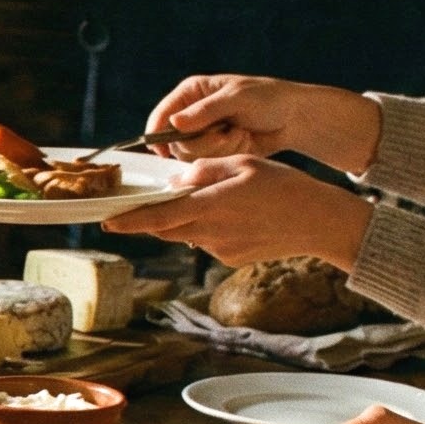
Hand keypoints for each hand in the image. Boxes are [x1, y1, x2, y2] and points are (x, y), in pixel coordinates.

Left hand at [98, 156, 374, 268]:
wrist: (319, 222)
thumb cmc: (285, 186)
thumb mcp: (243, 163)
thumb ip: (204, 171)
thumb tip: (175, 183)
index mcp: (211, 206)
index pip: (159, 218)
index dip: (130, 222)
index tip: (106, 223)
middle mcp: (211, 233)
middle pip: (165, 228)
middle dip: (152, 218)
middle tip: (144, 206)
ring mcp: (220, 250)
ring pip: (185, 234)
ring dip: (184, 220)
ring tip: (212, 202)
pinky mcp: (229, 260)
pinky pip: (205, 242)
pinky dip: (206, 229)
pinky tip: (234, 217)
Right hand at [145, 74, 381, 171]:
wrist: (295, 118)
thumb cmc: (268, 98)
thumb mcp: (237, 99)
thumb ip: (205, 111)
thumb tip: (174, 123)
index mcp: (191, 94)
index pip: (162, 116)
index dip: (159, 134)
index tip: (164, 150)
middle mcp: (192, 114)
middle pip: (175, 142)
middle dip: (203, 142)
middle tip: (227, 133)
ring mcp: (204, 134)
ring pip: (192, 156)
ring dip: (220, 149)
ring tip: (240, 134)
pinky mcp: (216, 151)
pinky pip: (211, 163)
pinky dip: (229, 155)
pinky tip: (244, 142)